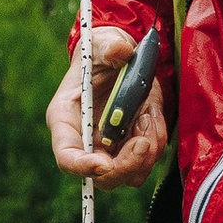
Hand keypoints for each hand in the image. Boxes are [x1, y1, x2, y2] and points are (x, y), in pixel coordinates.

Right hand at [46, 25, 170, 191]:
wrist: (119, 59)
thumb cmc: (101, 53)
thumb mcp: (102, 45)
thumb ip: (109, 47)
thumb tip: (120, 50)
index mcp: (66, 120)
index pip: (66, 156)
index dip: (81, 166)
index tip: (104, 165)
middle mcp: (86, 141)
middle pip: (102, 177)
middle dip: (125, 165)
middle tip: (143, 140)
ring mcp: (110, 148)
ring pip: (130, 174)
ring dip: (146, 150)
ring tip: (147, 112)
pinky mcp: (130, 147)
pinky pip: (148, 159)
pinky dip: (155, 139)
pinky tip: (150, 112)